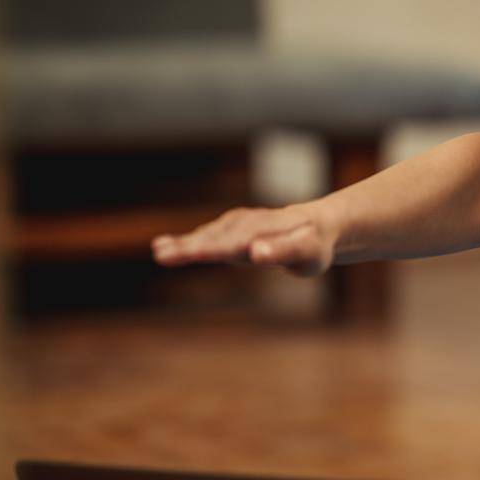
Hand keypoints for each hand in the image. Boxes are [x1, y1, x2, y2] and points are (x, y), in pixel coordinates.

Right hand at [152, 204, 336, 276]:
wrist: (321, 225)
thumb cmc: (315, 245)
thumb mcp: (307, 252)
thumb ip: (282, 251)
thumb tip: (255, 252)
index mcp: (266, 231)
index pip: (234, 243)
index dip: (212, 248)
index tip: (192, 253)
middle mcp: (249, 224)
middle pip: (216, 237)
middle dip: (190, 246)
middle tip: (162, 254)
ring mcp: (240, 224)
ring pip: (209, 234)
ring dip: (184, 242)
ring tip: (159, 250)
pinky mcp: (235, 228)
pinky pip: (208, 234)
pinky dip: (189, 240)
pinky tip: (165, 245)